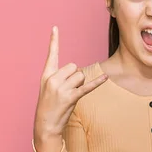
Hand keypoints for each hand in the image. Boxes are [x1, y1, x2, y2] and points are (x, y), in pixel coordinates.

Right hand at [33, 26, 107, 140]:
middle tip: (68, 89)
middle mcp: (53, 79)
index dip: (54, 41)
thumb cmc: (49, 106)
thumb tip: (78, 72)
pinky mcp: (71, 97)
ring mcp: (61, 89)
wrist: (45, 124)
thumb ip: (60, 77)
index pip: (51, 55)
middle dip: (75, 76)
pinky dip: (98, 83)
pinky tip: (106, 77)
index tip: (55, 27)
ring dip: (80, 84)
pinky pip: (87, 87)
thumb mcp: (49, 88)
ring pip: (81, 76)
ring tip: (71, 95)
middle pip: (74, 67)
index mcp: (46, 75)